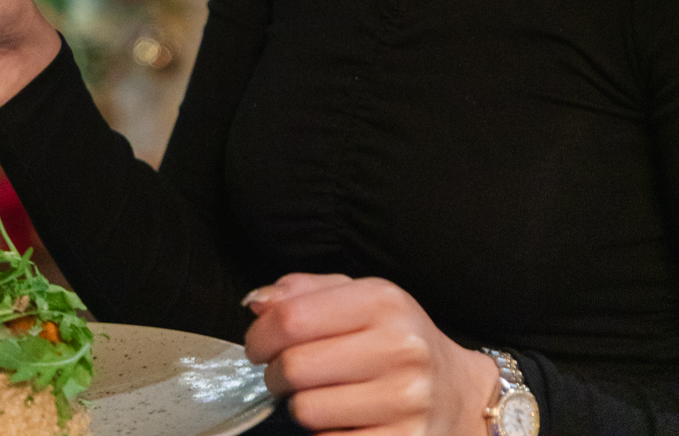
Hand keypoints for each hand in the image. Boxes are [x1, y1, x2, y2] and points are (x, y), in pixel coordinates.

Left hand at [243, 272, 497, 434]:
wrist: (458, 394)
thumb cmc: (398, 340)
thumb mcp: (362, 299)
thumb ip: (306, 292)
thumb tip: (257, 303)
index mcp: (383, 302)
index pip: (292, 318)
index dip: (260, 336)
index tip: (258, 346)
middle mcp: (399, 348)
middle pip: (293, 367)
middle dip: (274, 373)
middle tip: (283, 373)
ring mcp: (404, 401)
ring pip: (306, 411)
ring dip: (298, 406)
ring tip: (315, 395)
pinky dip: (323, 433)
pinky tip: (339, 419)